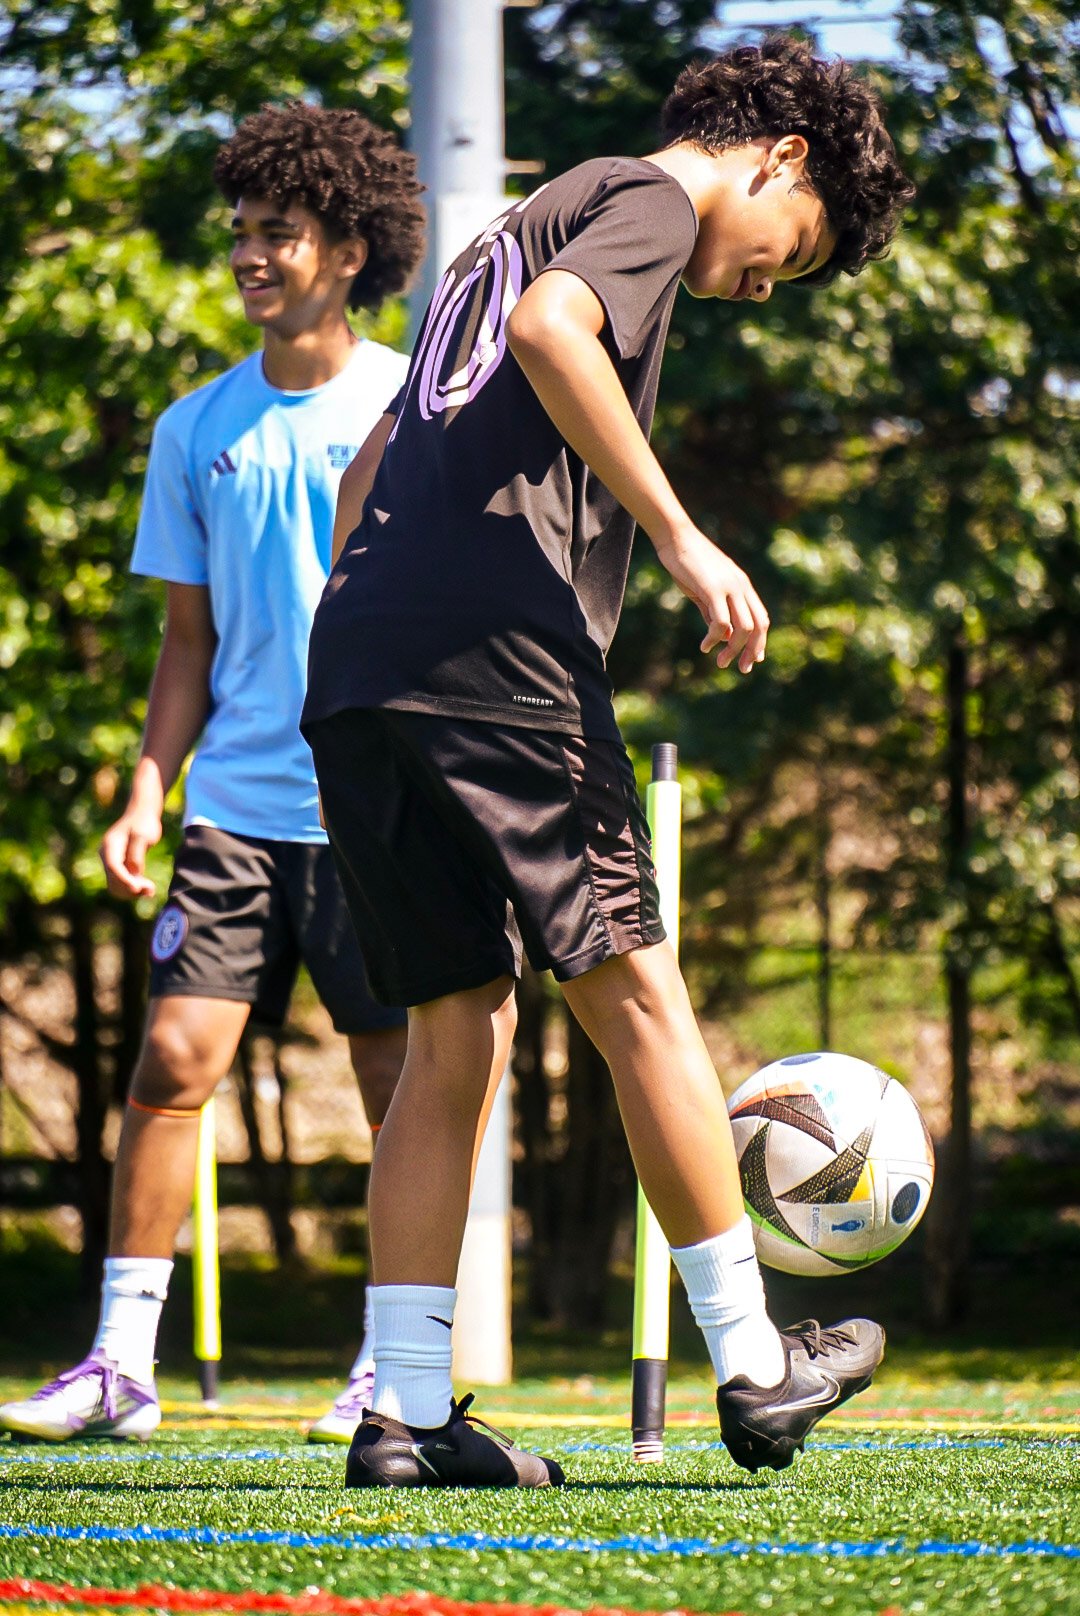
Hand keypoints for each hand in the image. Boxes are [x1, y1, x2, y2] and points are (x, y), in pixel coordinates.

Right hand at [100, 804, 162, 899]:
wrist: (141, 816)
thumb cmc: (143, 823)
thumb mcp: (143, 835)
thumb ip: (137, 853)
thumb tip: (134, 871)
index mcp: (110, 845)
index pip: (113, 866)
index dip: (124, 879)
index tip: (137, 888)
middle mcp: (106, 855)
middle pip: (113, 879)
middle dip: (130, 887)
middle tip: (151, 889)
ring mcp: (110, 862)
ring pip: (116, 885)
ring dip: (132, 891)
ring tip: (151, 890)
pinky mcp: (118, 867)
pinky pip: (121, 883)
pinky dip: (133, 888)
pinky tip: (148, 888)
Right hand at [659, 527, 769, 673]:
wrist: (675, 537)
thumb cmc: (687, 562)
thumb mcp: (705, 590)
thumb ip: (715, 612)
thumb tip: (724, 636)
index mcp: (742, 585)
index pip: (761, 618)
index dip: (760, 641)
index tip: (753, 660)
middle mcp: (741, 586)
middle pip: (758, 626)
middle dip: (753, 651)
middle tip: (741, 668)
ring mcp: (729, 587)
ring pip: (743, 627)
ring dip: (734, 649)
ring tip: (721, 661)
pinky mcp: (713, 589)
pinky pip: (721, 622)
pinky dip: (715, 638)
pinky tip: (705, 646)